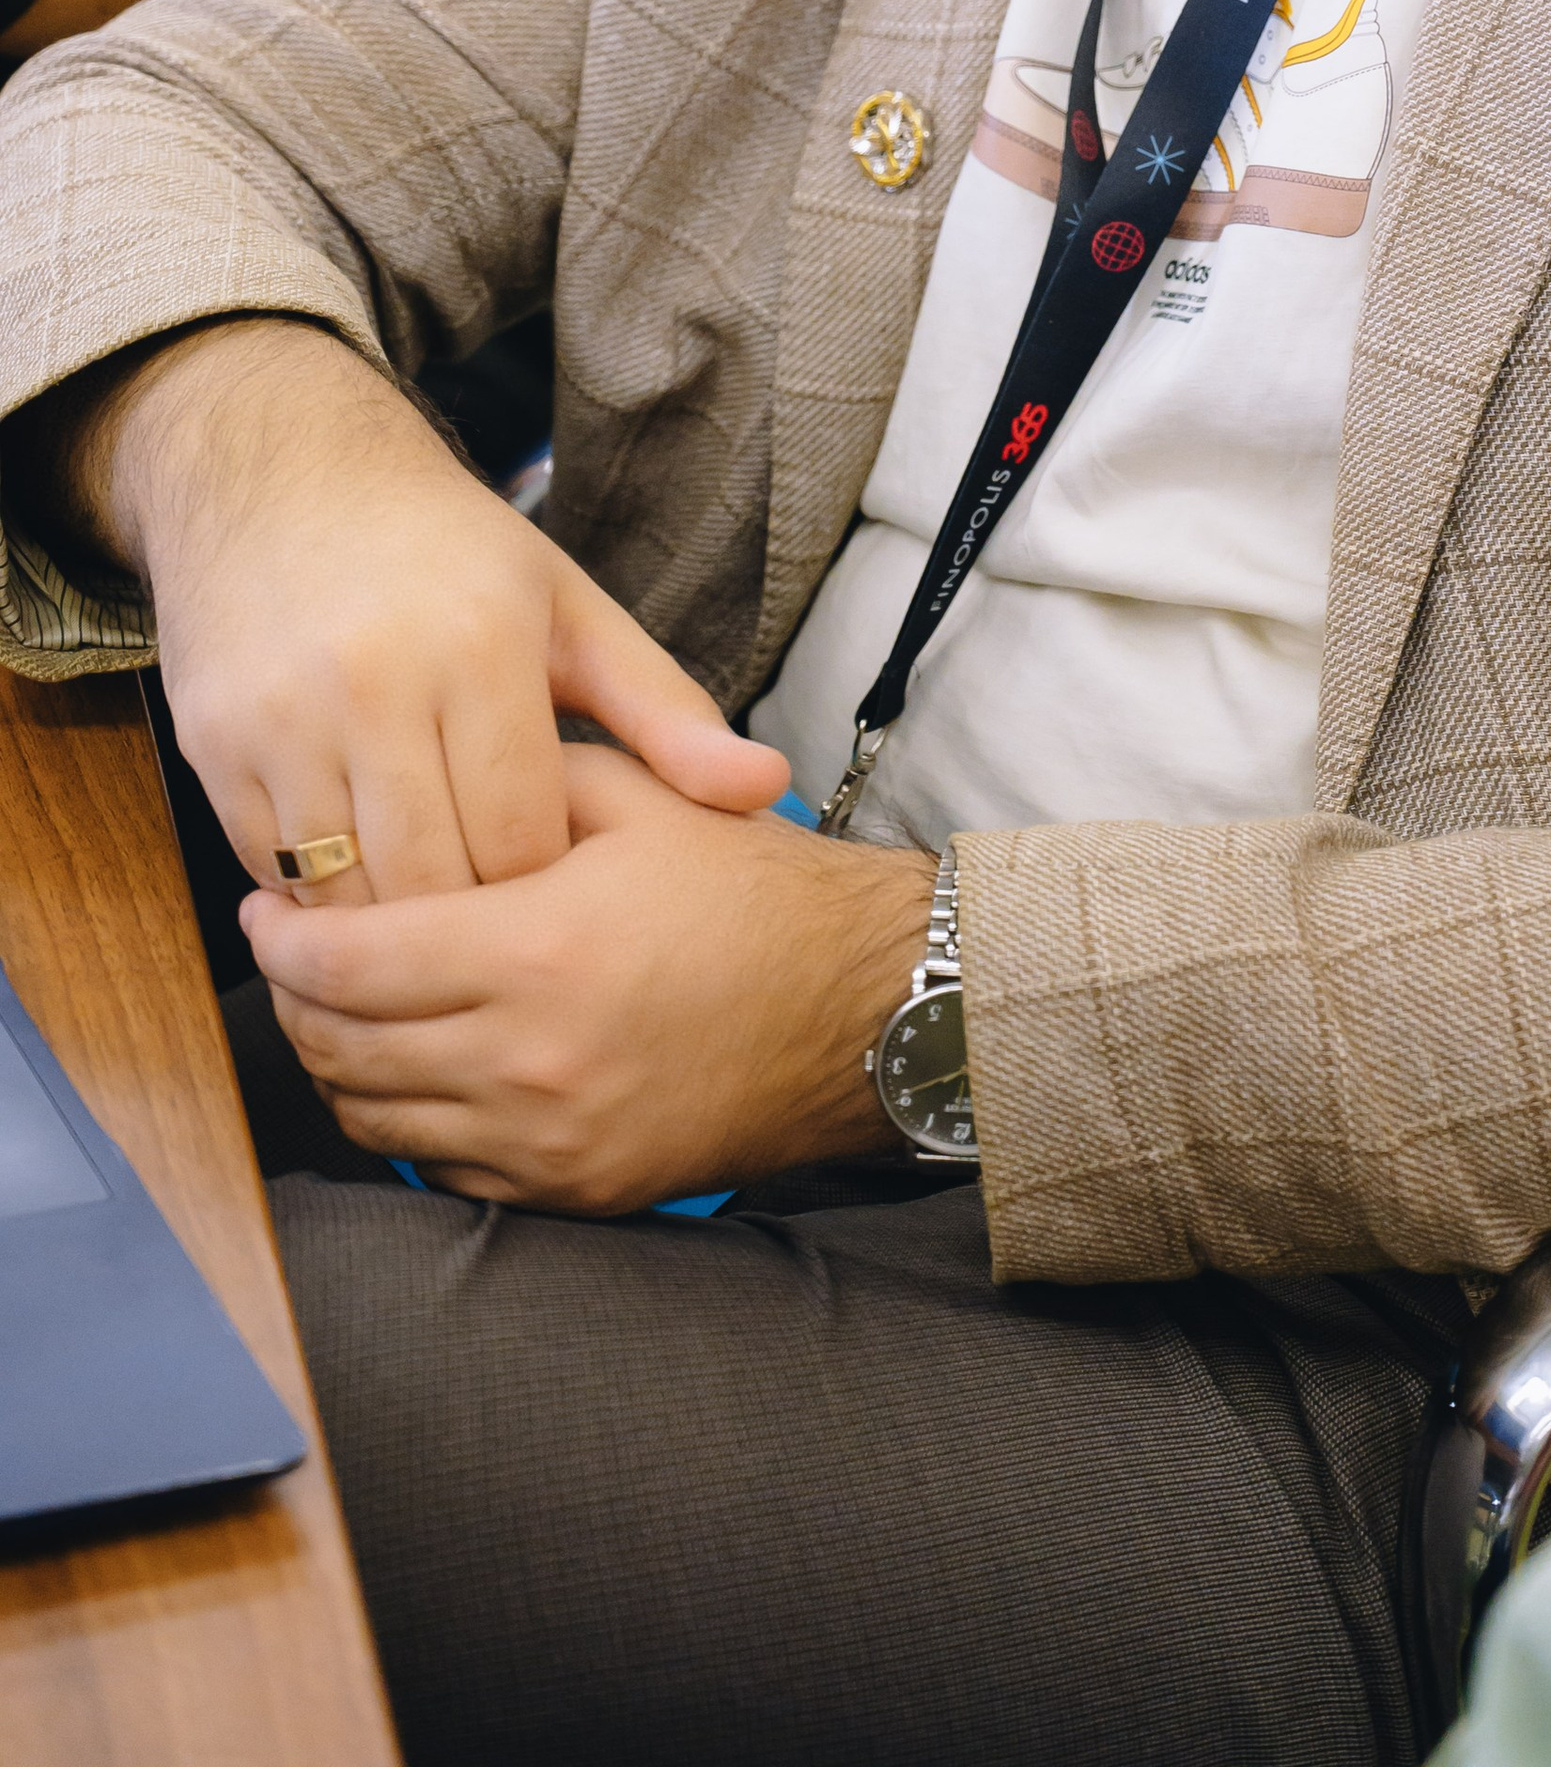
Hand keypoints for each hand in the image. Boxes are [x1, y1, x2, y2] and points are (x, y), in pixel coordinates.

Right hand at [92, 318, 785, 905]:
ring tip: (429, 915)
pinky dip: (314, 895)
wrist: (281, 473)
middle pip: (434, 882)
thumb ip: (664, 707)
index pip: (525, 841)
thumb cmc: (447, 551)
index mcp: (483, 647)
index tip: (559, 892)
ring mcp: (282, 717)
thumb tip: (769, 785)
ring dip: (388, 923)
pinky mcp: (211, 743)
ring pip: (344, 895)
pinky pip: (267, 871)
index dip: (547, 887)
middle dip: (472, 923)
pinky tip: (353, 875)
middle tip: (496, 931)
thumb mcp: (569, 607)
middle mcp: (375, 681)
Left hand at [242, 750, 938, 1208]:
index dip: (285, 936)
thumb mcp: (641, 800)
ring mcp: (551, 1141)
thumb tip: (417, 786)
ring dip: (336, 1063)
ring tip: (340, 1005)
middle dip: (294, 997)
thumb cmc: (755, 892)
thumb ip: (521, 785)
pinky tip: (414, 1065)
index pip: (351, 963)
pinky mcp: (576, 1190)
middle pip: (344, 1048)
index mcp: (539, 954)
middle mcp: (531, 1062)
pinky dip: (404, 1119)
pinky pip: (441, 1167)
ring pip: (376, 1118)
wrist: (861, 1004)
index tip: (265, 907)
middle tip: (289, 951)